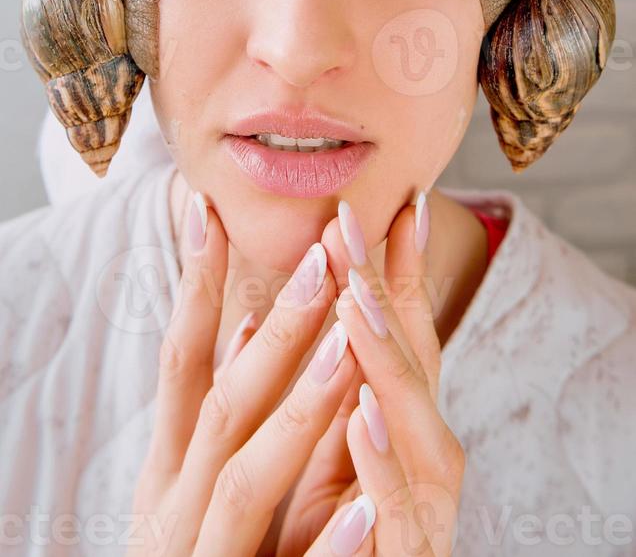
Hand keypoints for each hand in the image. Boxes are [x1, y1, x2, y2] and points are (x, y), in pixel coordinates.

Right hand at [127, 193, 357, 555]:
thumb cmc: (200, 556)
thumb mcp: (196, 479)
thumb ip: (224, 408)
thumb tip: (244, 318)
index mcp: (169, 468)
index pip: (181, 361)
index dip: (193, 286)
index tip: (208, 209)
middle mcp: (174, 506)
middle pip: (221, 403)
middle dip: (274, 329)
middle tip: (321, 254)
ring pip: (246, 480)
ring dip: (299, 410)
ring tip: (347, 346)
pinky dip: (325, 548)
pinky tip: (364, 513)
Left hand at [278, 196, 464, 555]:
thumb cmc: (333, 535)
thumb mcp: (318, 451)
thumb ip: (311, 390)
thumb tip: (255, 318)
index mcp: (396, 422)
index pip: (400, 334)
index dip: (393, 270)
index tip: (387, 203)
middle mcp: (422, 454)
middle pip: (406, 359)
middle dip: (377, 288)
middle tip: (347, 221)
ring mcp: (423, 507)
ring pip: (414, 424)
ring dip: (383, 359)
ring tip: (353, 302)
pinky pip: (399, 512)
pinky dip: (381, 464)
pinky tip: (362, 416)